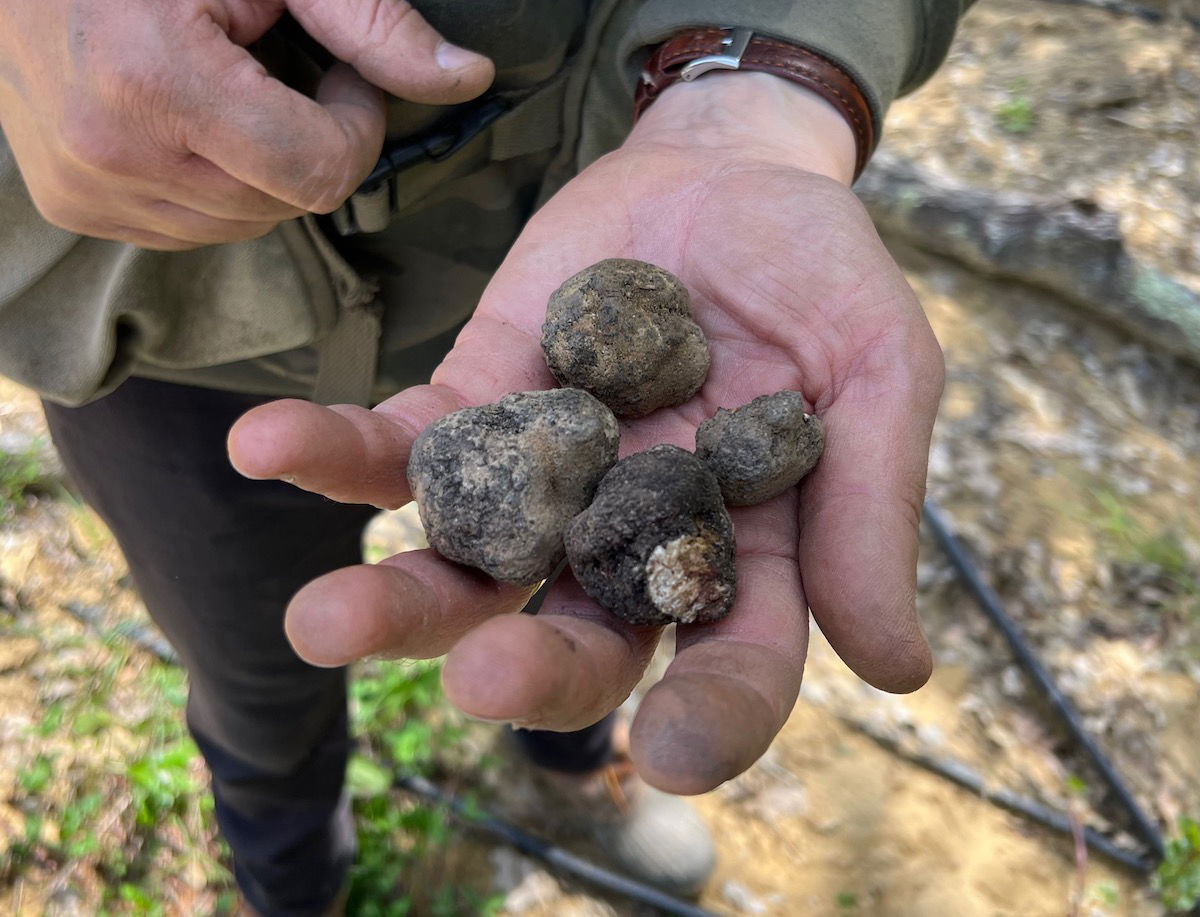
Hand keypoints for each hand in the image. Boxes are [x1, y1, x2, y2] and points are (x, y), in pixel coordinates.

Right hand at [0, 0, 492, 248]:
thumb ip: (370, 20)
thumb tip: (471, 80)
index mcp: (151, 81)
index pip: (317, 173)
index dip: (356, 128)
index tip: (347, 77)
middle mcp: (109, 151)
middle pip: (284, 203)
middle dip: (309, 144)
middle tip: (283, 70)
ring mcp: (83, 187)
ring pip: (242, 225)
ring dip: (262, 169)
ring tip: (229, 86)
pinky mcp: (73, 205)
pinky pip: (190, 229)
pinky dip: (214, 186)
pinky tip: (190, 121)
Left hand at [228, 73, 944, 793]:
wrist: (728, 171)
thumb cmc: (821, 276)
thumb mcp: (878, 371)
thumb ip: (871, 506)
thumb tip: (899, 668)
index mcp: (741, 555)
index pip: (730, 661)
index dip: (710, 715)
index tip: (673, 754)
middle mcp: (630, 543)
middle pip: (577, 640)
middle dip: (530, 671)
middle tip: (485, 679)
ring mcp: (545, 482)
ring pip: (466, 571)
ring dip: (395, 603)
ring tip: (325, 622)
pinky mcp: (477, 405)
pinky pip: (402, 445)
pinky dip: (335, 452)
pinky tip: (268, 446)